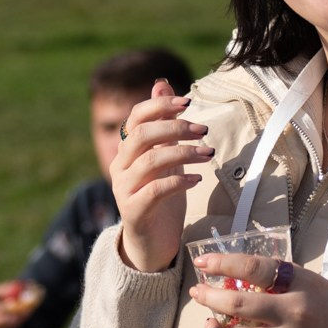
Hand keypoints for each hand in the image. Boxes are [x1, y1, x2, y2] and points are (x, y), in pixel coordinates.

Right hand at [112, 79, 209, 273]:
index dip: (160, 106)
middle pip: (141, 135)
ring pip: (150, 161)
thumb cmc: (161, 197)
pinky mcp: (134, 211)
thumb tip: (162, 84)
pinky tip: (197, 179)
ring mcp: (124, 189)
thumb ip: (163, 124)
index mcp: (126, 150)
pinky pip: (156, 190)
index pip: (135, 117)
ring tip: (208, 154)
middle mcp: (120, 166)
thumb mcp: (165, 156)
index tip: (188, 102)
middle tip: (203, 130)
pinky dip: (179, 181)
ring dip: (183, 153)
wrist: (151, 243)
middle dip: (174, 128)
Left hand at [189, 253, 327, 327]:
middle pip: (237, 304)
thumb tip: (250, 280)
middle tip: (198, 293)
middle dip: (209, 298)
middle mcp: (294, 312)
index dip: (222, 263)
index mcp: (303, 284)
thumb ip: (288, 283)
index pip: (254, 267)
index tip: (204, 261)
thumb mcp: (322, 286)